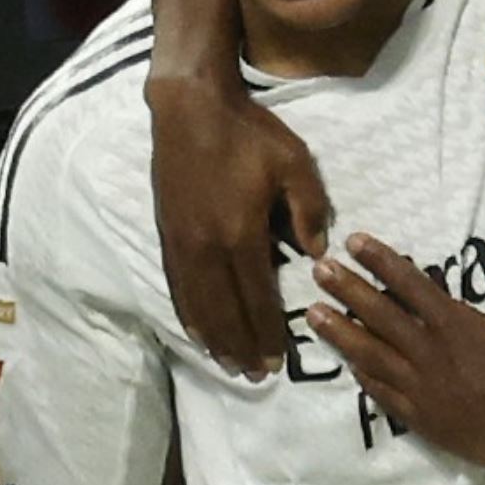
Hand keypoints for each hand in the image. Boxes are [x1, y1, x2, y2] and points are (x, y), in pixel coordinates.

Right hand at [147, 75, 330, 377]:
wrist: (190, 108)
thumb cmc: (249, 133)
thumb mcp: (295, 163)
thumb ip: (310, 210)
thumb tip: (318, 253)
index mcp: (241, 234)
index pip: (257, 297)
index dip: (267, 332)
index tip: (278, 360)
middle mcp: (206, 247)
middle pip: (224, 311)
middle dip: (241, 346)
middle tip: (255, 376)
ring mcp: (181, 243)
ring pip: (197, 304)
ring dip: (213, 338)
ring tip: (228, 364)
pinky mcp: (166, 233)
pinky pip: (177, 285)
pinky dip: (188, 314)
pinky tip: (196, 330)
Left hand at [306, 233, 484, 467]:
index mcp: (455, 324)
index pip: (409, 284)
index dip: (380, 260)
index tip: (353, 242)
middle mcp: (429, 351)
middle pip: (379, 314)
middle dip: (347, 288)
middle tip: (318, 269)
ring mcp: (419, 386)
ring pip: (370, 353)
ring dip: (340, 331)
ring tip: (312, 315)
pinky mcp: (419, 415)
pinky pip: (381, 393)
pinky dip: (362, 376)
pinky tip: (347, 365)